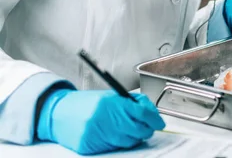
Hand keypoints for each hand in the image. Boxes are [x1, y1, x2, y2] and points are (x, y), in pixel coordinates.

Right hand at [37, 90, 164, 154]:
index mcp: (111, 102)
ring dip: (134, 137)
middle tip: (148, 128)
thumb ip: (133, 103)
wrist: (58, 112)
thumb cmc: (86, 103)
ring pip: (127, 141)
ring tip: (130, 131)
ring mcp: (96, 133)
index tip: (160, 122)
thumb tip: (152, 115)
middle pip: (138, 130)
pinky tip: (115, 135)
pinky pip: (113, 147)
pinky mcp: (89, 146)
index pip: (142, 113)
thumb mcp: (111, 96)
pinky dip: (118, 143)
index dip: (155, 119)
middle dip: (147, 130)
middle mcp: (104, 117)